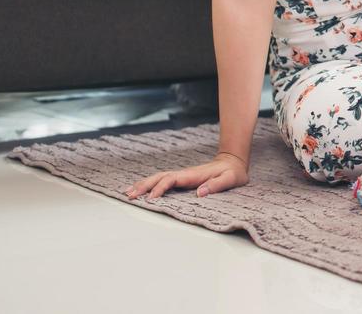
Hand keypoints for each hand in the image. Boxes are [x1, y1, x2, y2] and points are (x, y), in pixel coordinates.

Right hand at [125, 151, 248, 200]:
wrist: (233, 162)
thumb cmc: (232, 173)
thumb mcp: (230, 179)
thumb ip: (216, 185)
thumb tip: (200, 193)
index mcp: (193, 175)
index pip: (171, 180)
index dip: (160, 188)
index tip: (151, 198)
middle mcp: (184, 174)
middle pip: (159, 177)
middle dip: (144, 186)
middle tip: (130, 196)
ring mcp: (182, 176)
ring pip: (158, 178)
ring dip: (143, 184)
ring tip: (128, 193)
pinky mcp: (182, 179)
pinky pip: (162, 181)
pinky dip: (150, 185)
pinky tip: (141, 190)